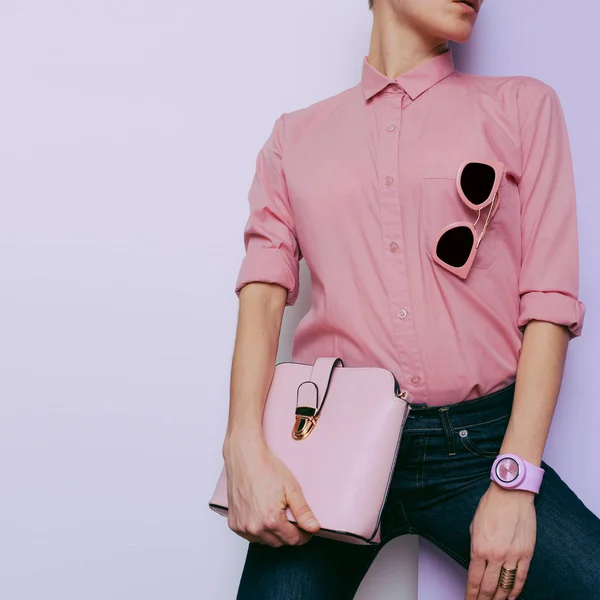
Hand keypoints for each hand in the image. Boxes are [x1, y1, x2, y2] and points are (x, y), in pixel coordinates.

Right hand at [223, 436, 319, 546]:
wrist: (245, 458)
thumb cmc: (266, 469)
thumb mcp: (291, 488)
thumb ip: (303, 511)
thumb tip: (313, 528)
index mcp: (271, 520)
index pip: (293, 539)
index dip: (303, 534)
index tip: (305, 528)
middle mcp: (254, 527)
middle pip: (279, 542)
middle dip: (288, 533)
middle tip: (290, 515)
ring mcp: (242, 527)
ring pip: (264, 541)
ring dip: (273, 533)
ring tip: (275, 512)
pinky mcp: (234, 524)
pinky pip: (250, 536)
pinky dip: (258, 530)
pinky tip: (261, 514)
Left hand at [465, 482, 535, 599]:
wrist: (511, 494)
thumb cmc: (490, 506)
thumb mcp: (474, 527)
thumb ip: (475, 547)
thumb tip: (476, 563)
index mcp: (479, 548)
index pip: (474, 579)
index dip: (471, 594)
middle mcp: (495, 555)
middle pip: (489, 587)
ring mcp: (512, 556)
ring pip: (505, 586)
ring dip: (499, 599)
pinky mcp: (526, 554)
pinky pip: (521, 578)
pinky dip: (515, 590)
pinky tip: (511, 598)